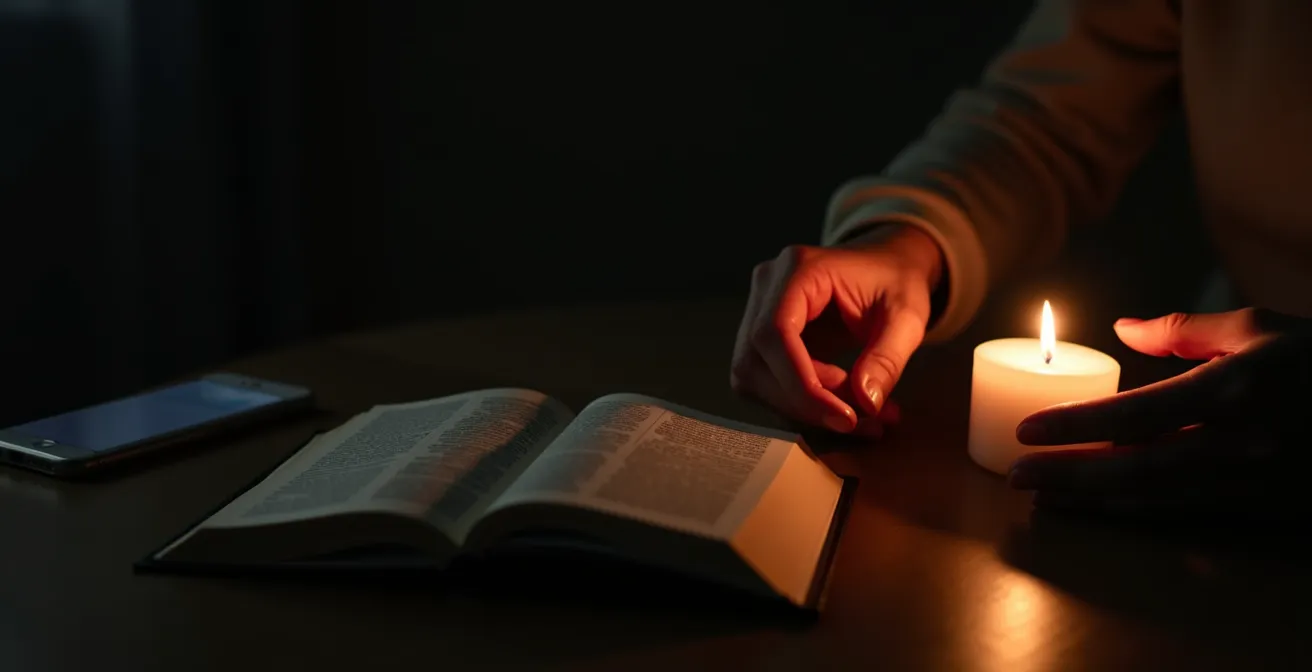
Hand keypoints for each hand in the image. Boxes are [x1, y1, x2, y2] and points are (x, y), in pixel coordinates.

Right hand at [730, 224, 942, 436]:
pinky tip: (842, 404)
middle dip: (805, 401)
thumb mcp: (907, 318)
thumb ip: (887, 358)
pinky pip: (766, 381)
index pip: (775, 333)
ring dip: (803, 406)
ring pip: (754, 378)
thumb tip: (866, 403)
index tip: (844, 417)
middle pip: (756, 360)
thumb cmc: (897, 282)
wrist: (887, 266)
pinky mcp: (762, 336)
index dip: (801, 384)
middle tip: (858, 417)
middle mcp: (767, 285)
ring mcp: (758, 310)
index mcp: (799, 269)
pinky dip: (802, 403)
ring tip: (858, 412)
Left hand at [1008, 308, 1311, 512]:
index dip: (1077, 423)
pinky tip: (1102, 507)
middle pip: (1136, 466)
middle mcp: (1242, 442)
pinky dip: (1139, 512)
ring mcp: (1256, 482)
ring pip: (1158, 498)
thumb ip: (1189, 329)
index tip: (1026, 429)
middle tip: (1016, 475)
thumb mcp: (1264, 329)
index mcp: (1236, 389)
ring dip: (1094, 500)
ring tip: (1045, 496)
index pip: (1138, 412)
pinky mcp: (1269, 510)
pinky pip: (1190, 514)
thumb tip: (1124, 328)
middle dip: (1070, 473)